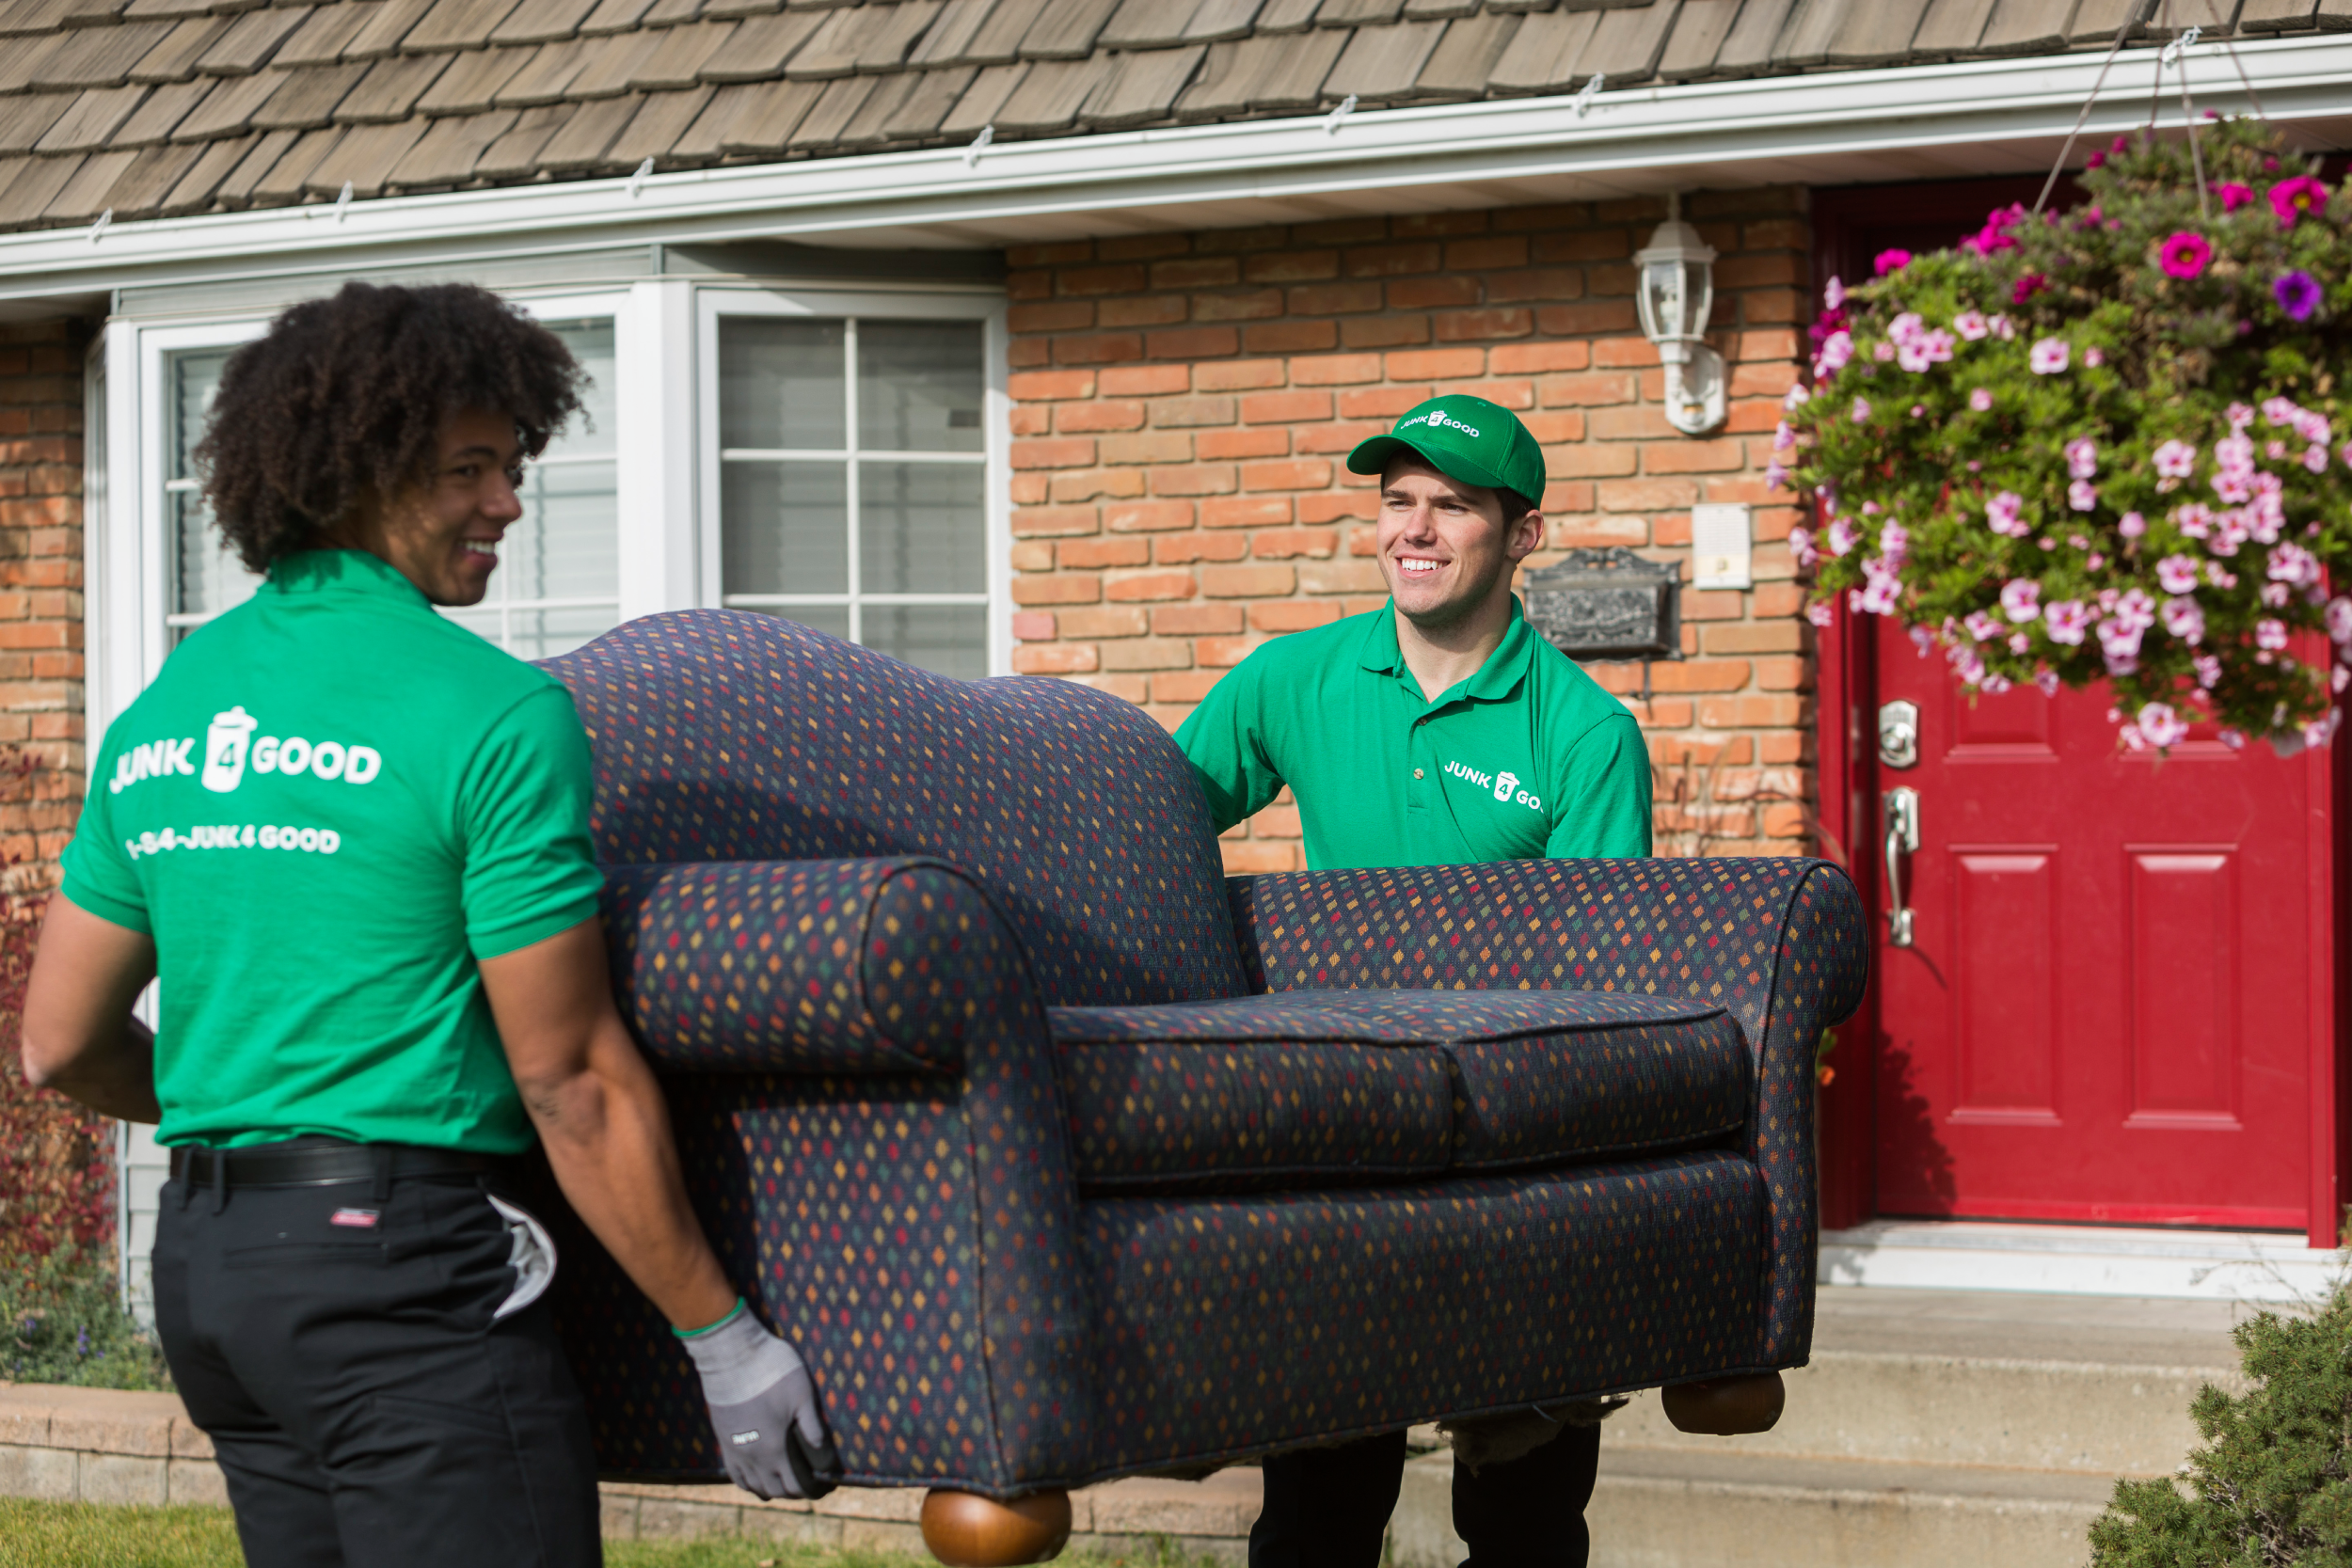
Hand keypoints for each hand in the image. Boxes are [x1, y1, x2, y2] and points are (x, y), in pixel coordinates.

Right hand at [678, 1303, 838, 1500]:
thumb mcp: (801, 1395)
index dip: (813, 1490)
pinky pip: (735, 1475)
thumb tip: (824, 1454)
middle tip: (810, 1484)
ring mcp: (735, 1451)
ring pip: (754, 1486)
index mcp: (774, 1449)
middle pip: (776, 1490)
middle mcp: (753, 1458)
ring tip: (787, 1483)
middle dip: (795, 1492)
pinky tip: (758, 1480)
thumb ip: (812, 1427)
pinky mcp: (723, 1441)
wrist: (732, 1356)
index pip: (796, 1486)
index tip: (826, 1487)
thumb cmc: (772, 1371)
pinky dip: (749, 1483)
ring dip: (772, 1489)